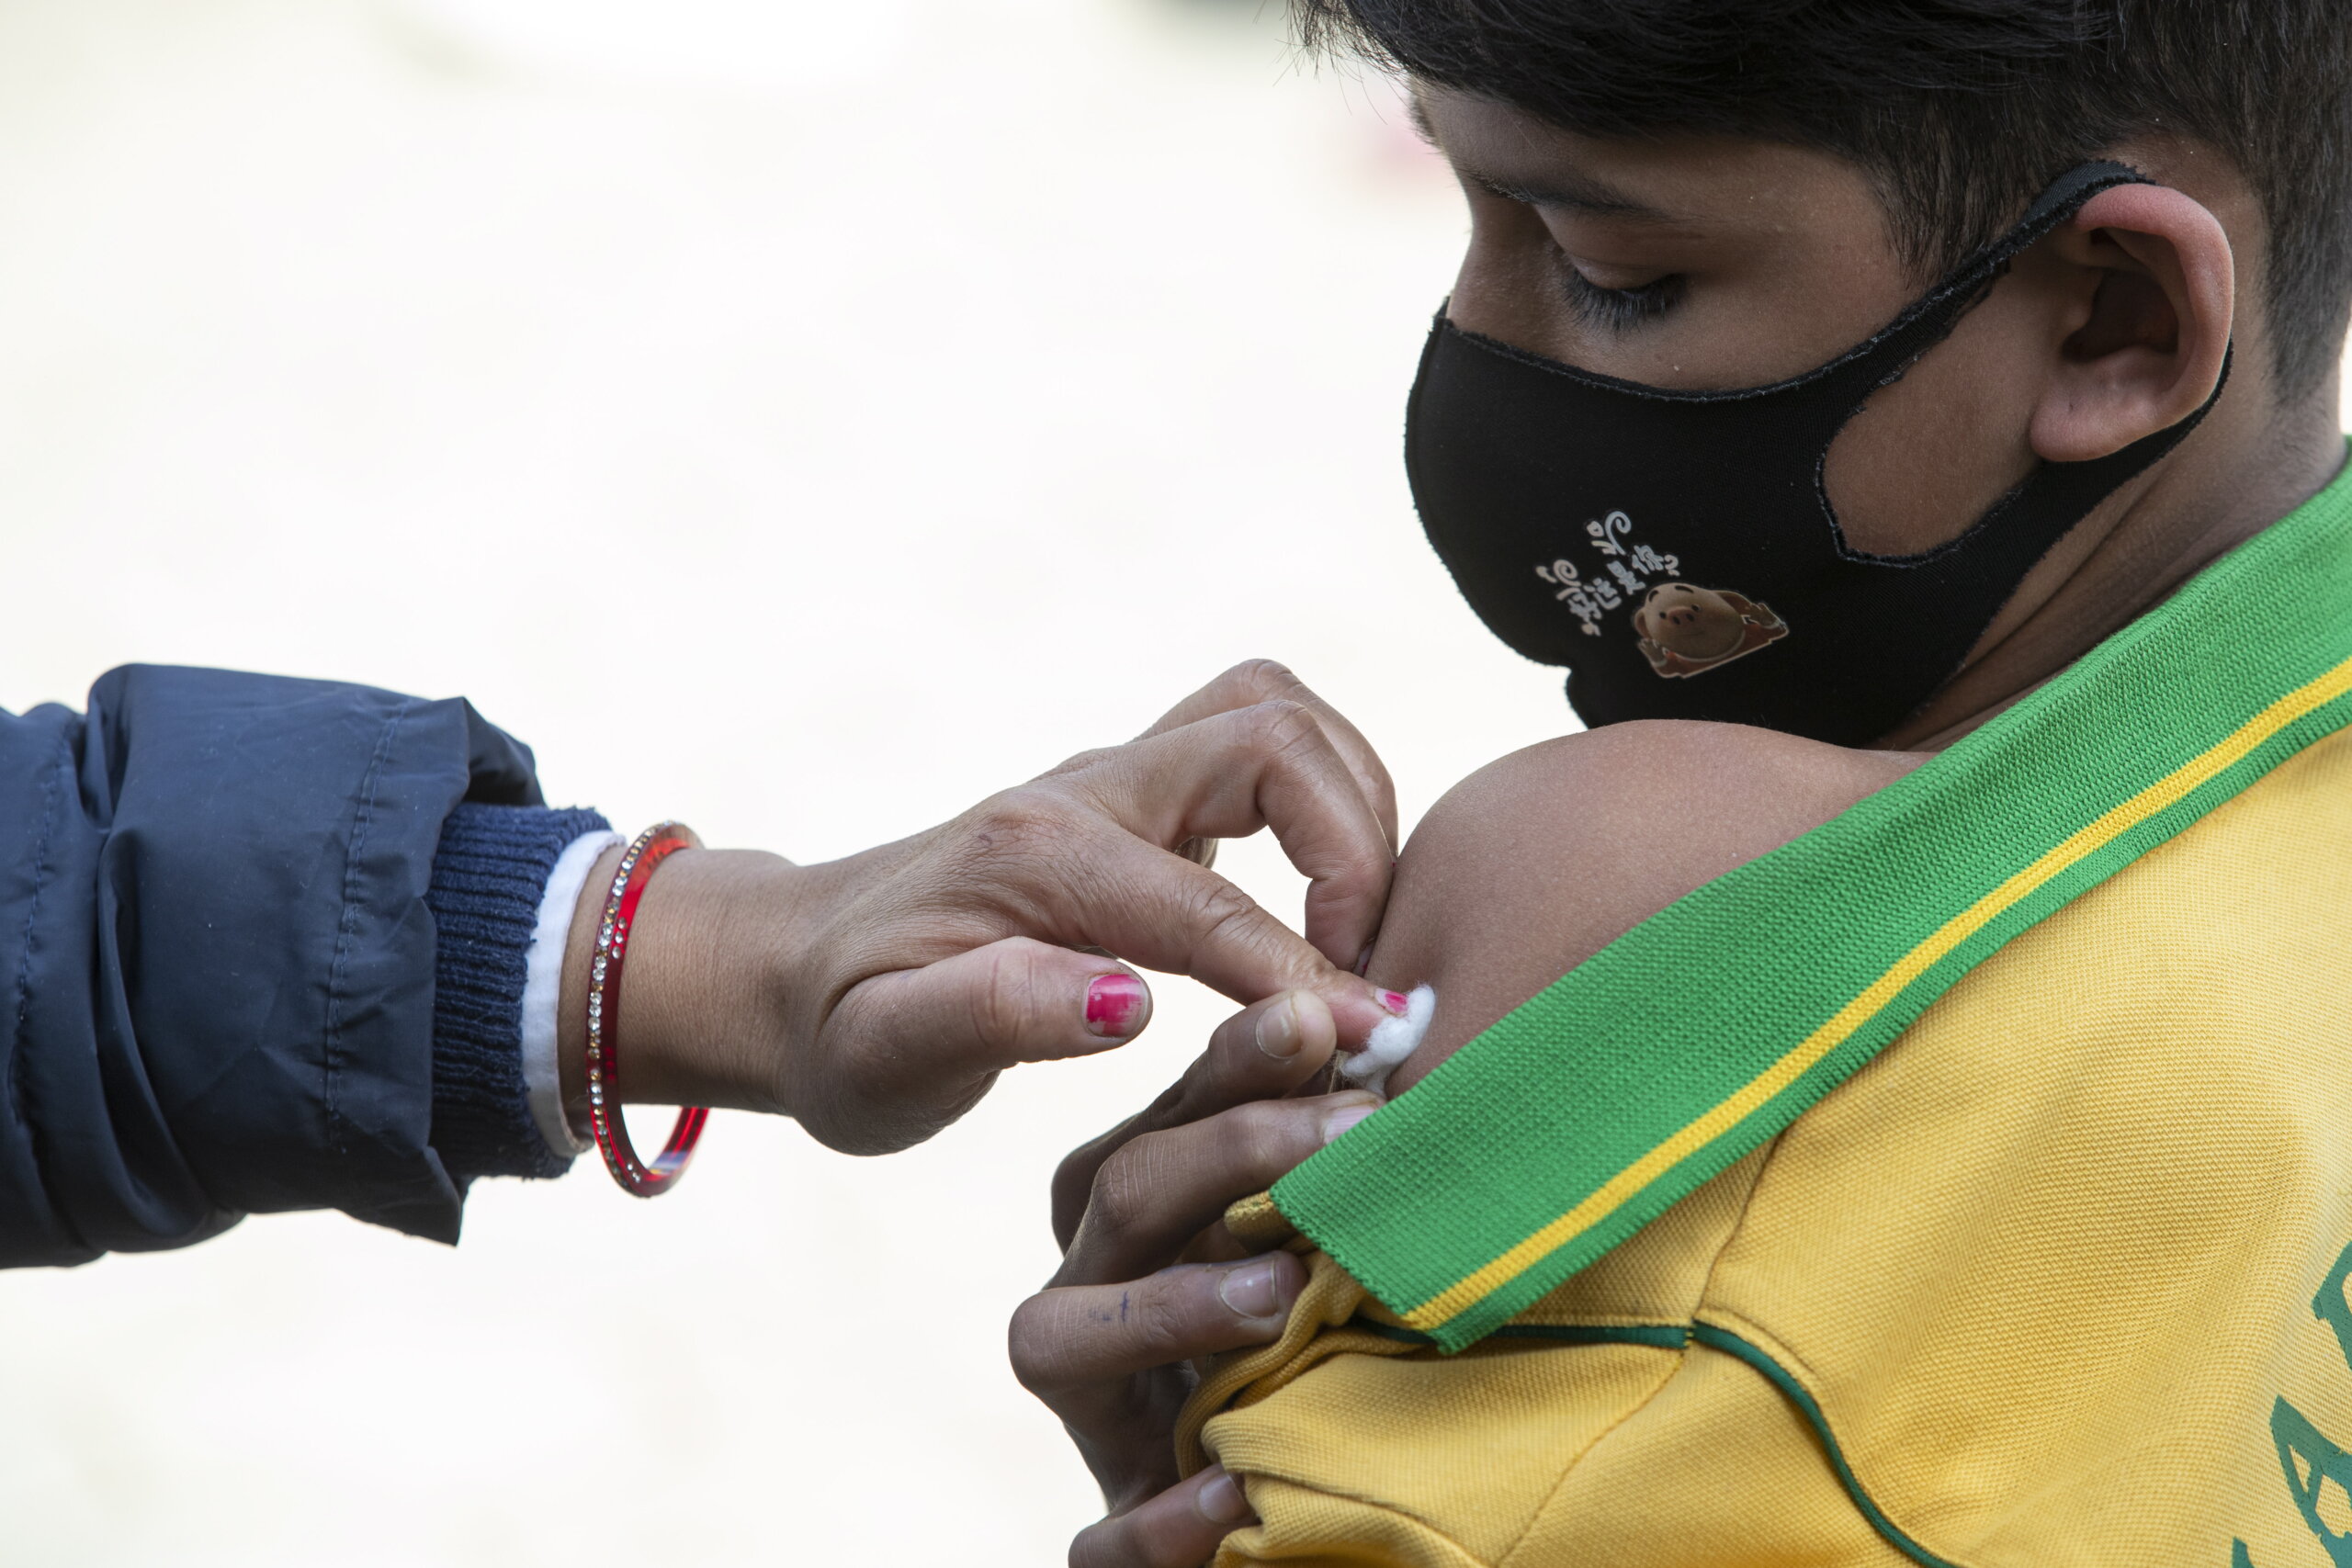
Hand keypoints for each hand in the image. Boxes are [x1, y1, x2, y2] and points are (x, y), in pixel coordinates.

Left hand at [558, 660, 1401, 1154]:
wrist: (787, 971)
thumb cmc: (838, 1031)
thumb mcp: (881, 1056)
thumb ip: (995, 1017)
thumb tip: (1131, 1004)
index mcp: (1034, 856)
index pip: (1209, 903)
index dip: (1308, 976)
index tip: (1377, 1049)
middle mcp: (1086, 791)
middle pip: (1272, 735)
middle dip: (1355, 845)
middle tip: (1364, 972)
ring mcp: (1117, 781)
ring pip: (1277, 715)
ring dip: (1351, 806)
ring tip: (1358, 933)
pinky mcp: (1141, 797)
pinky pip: (1263, 750)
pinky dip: (1326, 804)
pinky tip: (1322, 909)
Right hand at [1010, 991, 1380, 1566]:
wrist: (1283, 1503)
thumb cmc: (1306, 1342)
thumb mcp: (1317, 1237)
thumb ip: (1331, 1151)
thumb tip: (1403, 1022)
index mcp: (1136, 1205)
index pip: (1175, 1108)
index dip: (1242, 1058)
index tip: (1326, 1013)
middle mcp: (1092, 1288)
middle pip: (1124, 1192)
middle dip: (1235, 1150)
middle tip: (1359, 1131)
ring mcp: (1092, 1411)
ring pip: (1059, 1340)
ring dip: (1171, 1310)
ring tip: (1279, 1294)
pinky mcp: (1108, 1536)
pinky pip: (1106, 1536)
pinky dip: (1164, 1516)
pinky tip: (1237, 1489)